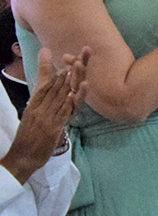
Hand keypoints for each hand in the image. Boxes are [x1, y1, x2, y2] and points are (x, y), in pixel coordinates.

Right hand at [3, 46, 85, 182]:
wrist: (22, 157)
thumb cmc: (29, 138)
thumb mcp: (33, 117)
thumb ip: (41, 104)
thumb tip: (47, 93)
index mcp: (33, 106)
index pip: (44, 85)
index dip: (55, 72)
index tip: (63, 59)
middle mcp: (38, 109)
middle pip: (54, 87)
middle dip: (66, 72)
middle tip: (75, 57)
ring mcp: (45, 118)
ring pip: (59, 96)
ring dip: (69, 81)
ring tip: (76, 67)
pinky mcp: (52, 128)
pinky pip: (63, 113)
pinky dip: (70, 102)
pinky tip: (75, 93)